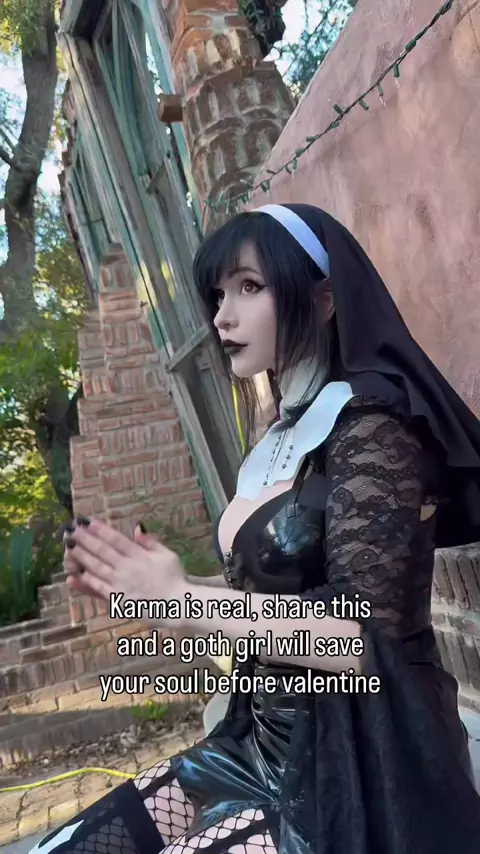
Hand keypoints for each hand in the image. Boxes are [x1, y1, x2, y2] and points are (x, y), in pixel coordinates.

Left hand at [64, 518, 186, 617]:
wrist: (177, 605)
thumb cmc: (174, 579)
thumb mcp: (168, 555)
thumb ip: (151, 542)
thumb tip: (137, 528)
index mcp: (139, 555)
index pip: (116, 539)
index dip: (100, 529)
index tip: (87, 521)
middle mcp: (127, 568)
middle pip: (102, 551)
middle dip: (85, 539)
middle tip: (70, 529)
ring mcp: (120, 584)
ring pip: (96, 568)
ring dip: (81, 556)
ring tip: (69, 546)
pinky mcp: (117, 600)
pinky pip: (98, 589)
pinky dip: (85, 582)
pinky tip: (74, 575)